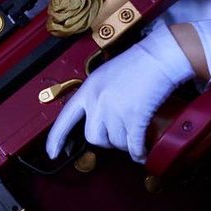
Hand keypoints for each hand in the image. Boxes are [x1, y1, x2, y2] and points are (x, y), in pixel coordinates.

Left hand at [45, 25, 194, 162]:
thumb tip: (95, 117)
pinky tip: (141, 153)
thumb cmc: (135, 64)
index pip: (65, 119)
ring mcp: (116, 109)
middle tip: (117, 134)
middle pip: (93, 137)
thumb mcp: (104, 76)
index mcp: (87, 90)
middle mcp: (98, 101)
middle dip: (106, 140)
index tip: (52, 153)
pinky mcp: (135, 116)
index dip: (56, 139)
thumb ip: (95, 96)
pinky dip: (138, 152)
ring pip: (115, 142)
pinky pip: (133, 145)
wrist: (158, 57)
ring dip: (125, 144)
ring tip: (133, 136)